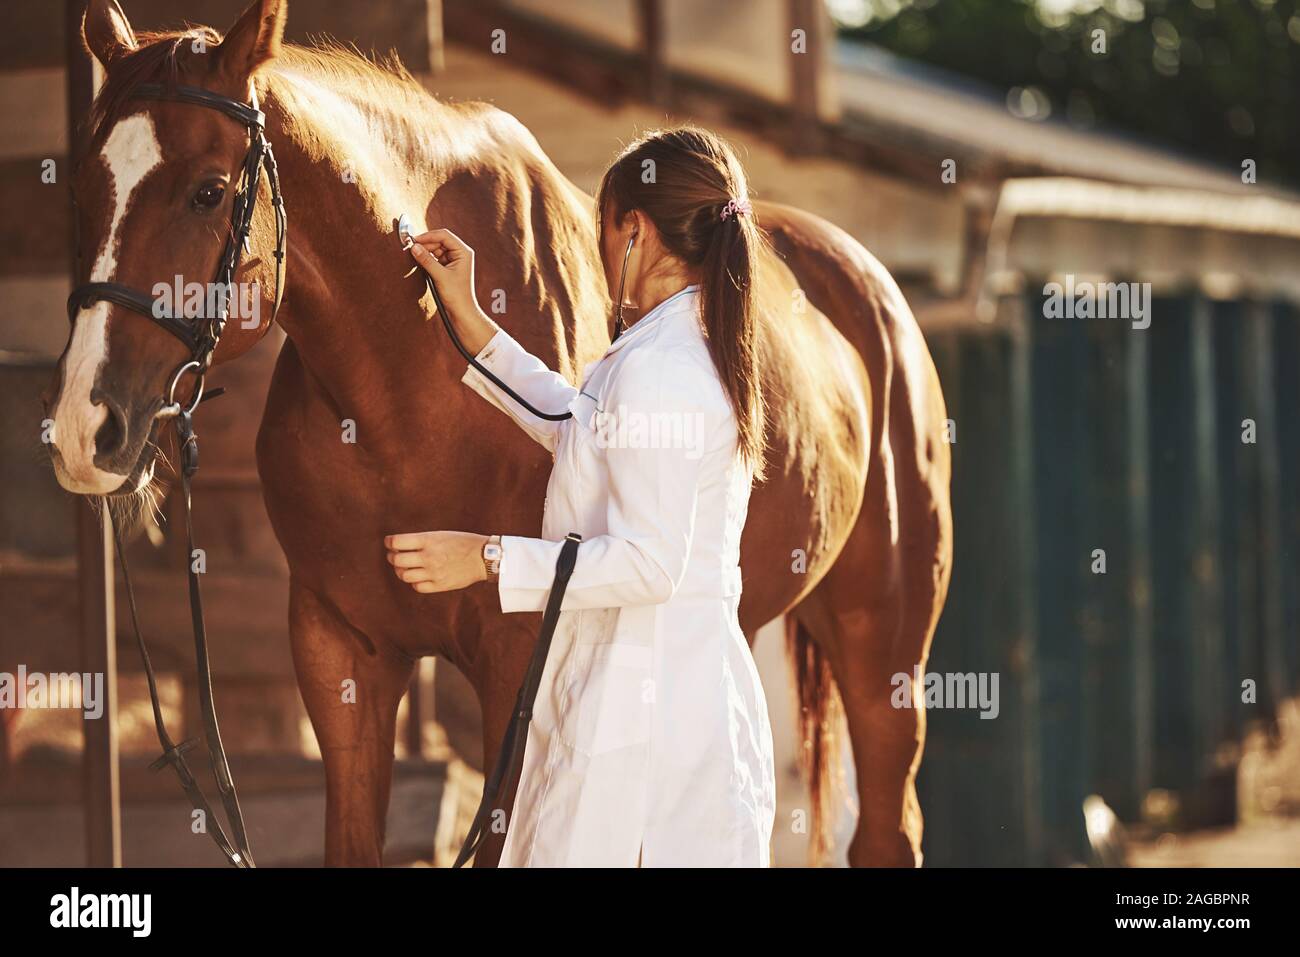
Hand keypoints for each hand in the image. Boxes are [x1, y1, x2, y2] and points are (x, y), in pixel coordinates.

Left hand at [385, 530, 487, 593]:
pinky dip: (415, 582)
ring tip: (406, 567)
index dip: (389, 542)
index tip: (390, 543)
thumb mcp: (441, 534)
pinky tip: (420, 576)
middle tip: (395, 555)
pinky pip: (417, 587)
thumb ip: (421, 540)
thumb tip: (399, 546)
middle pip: (396, 560)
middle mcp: (429, 556)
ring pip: (404, 575)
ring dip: (401, 571)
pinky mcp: (439, 585)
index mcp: (429, 540)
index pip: (396, 542)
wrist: (484, 557)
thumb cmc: (463, 542)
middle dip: (392, 557)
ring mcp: (433, 572)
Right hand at [407, 228, 494, 350]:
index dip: (428, 236)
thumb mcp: (440, 276)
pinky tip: (420, 261)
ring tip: (415, 255)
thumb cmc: (456, 295)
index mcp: (464, 252)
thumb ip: (426, 260)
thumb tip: (414, 247)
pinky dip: (428, 258)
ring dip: (426, 251)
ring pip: (436, 248)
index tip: (414, 239)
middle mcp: (460, 253)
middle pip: (440, 240)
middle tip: (412, 248)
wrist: (462, 311)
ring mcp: (455, 260)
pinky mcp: (448, 267)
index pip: (444, 235)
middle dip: (426, 243)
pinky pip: (436, 257)